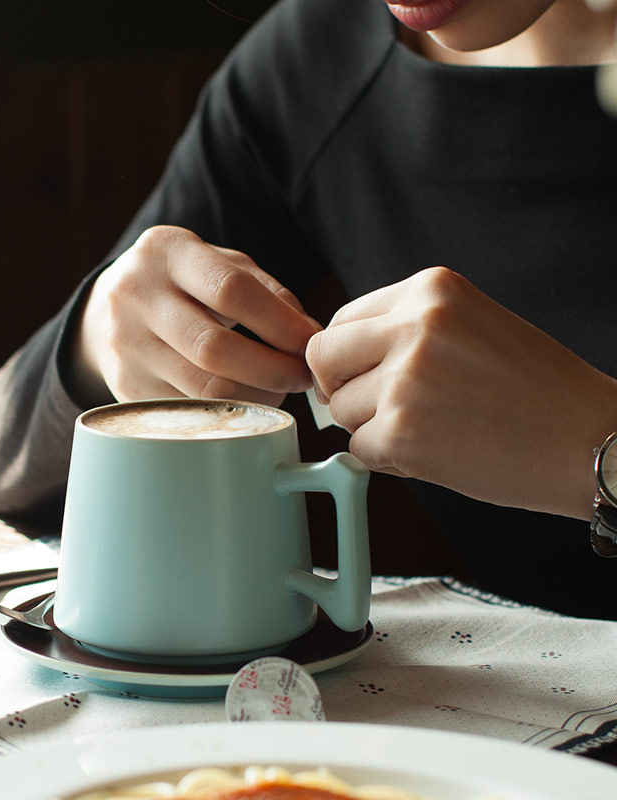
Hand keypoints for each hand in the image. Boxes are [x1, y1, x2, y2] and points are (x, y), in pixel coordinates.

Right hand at [71, 226, 319, 406]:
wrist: (108, 309)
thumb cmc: (182, 285)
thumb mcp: (219, 266)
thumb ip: (267, 292)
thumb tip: (309, 336)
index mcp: (167, 253)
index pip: (230, 290)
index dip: (279, 323)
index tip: (310, 344)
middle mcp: (137, 296)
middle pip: (213, 347)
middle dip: (270, 368)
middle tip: (301, 377)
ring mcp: (126, 345)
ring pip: (201, 388)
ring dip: (254, 396)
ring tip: (279, 390)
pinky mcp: (125, 386)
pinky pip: (188, 409)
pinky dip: (227, 410)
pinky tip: (245, 401)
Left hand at [306, 267, 616, 519]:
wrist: (587, 439)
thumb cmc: (534, 388)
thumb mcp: (469, 324)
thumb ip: (401, 330)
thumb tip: (329, 362)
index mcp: (430, 290)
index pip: (342, 319)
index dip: (345, 355)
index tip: (363, 375)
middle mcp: (413, 326)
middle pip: (323, 358)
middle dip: (340, 387)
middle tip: (376, 407)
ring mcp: (405, 380)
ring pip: (339, 409)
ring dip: (370, 426)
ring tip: (427, 428)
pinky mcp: (403, 433)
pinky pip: (358, 448)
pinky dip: (386, 458)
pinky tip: (432, 452)